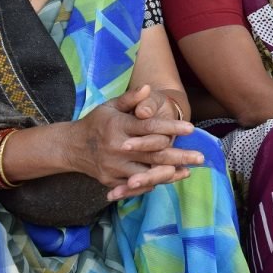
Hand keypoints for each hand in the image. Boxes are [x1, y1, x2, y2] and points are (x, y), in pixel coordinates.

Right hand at [73, 85, 201, 193]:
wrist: (71, 147)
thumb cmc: (97, 122)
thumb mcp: (110, 106)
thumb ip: (130, 98)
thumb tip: (148, 87)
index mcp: (118, 127)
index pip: (149, 128)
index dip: (171, 128)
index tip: (191, 129)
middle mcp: (116, 148)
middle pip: (153, 154)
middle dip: (179, 156)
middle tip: (201, 157)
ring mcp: (113, 167)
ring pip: (146, 173)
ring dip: (169, 173)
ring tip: (189, 170)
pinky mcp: (111, 181)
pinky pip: (136, 185)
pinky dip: (154, 182)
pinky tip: (171, 178)